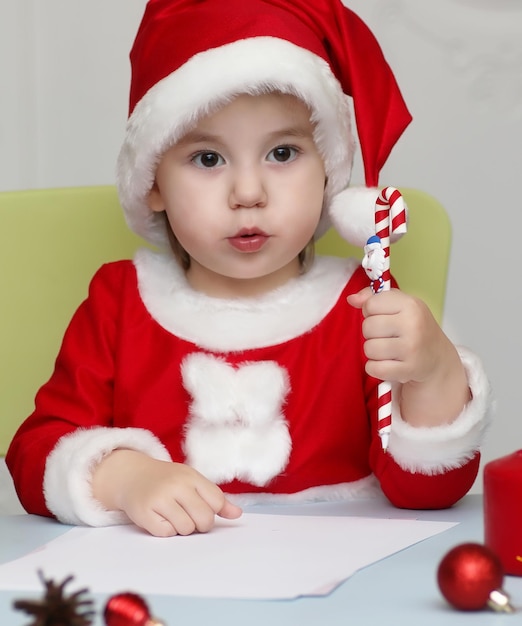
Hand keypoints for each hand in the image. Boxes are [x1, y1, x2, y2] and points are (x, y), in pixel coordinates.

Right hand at [92, 451, 241, 536]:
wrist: (132, 475)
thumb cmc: (167, 480)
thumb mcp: (192, 481)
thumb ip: (215, 498)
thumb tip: (237, 514)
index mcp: (191, 476)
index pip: (217, 501)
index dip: (213, 511)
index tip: (203, 508)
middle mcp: (177, 486)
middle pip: (204, 519)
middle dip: (200, 524)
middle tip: (189, 516)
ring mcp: (160, 499)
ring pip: (186, 529)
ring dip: (182, 528)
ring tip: (173, 516)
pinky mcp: (145, 513)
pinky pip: (167, 533)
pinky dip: (166, 531)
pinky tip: (160, 519)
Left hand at [347, 287, 469, 425]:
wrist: (437, 357)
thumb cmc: (414, 327)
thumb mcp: (399, 305)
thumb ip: (372, 298)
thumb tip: (351, 299)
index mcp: (410, 304)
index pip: (371, 304)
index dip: (371, 312)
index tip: (383, 317)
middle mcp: (413, 324)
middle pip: (367, 327)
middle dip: (371, 333)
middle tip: (386, 336)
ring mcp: (412, 348)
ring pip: (369, 348)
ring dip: (373, 352)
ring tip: (388, 350)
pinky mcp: (408, 369)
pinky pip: (374, 368)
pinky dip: (375, 368)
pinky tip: (388, 363)